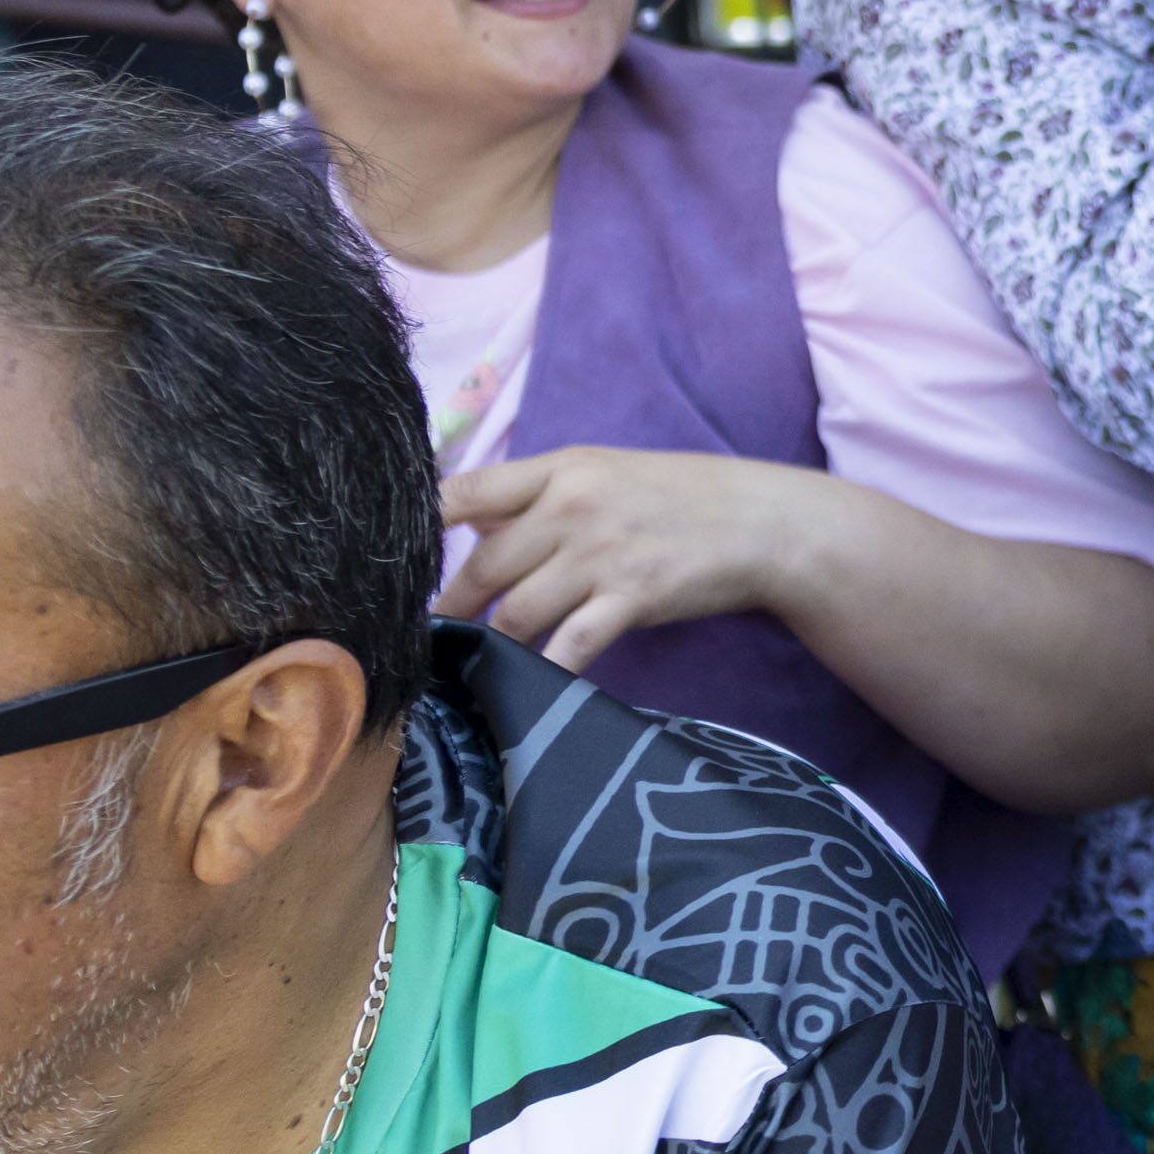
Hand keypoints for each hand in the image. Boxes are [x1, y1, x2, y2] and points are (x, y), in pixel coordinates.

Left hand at [436, 445, 823, 674]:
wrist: (761, 521)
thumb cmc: (679, 496)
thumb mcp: (605, 473)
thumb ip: (538, 498)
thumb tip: (472, 529)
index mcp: (561, 469)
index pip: (465, 492)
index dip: (418, 527)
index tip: (392, 560)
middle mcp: (573, 507)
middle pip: (484, 565)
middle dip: (452, 606)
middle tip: (432, 632)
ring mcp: (602, 555)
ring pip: (518, 612)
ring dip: (495, 643)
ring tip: (480, 660)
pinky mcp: (632, 598)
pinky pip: (569, 646)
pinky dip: (546, 670)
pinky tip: (534, 684)